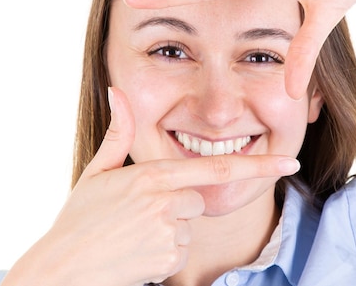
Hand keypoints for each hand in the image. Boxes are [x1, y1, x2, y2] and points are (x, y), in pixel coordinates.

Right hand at [2, 87, 299, 285]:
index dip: (259, 165)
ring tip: (133, 235)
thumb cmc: (79, 218)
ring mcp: (170, 233)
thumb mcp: (97, 172)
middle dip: (178, 206)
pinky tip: (137, 253)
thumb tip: (116, 90)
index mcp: (153, 176)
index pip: (218, 167)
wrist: (64, 266)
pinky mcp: (170, 260)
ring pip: (189, 227)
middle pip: (198, 199)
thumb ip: (117, 132)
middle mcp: (166, 202)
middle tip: (139, 215)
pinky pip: (181, 253)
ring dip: (170, 232)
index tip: (290, 162)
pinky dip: (164, 254)